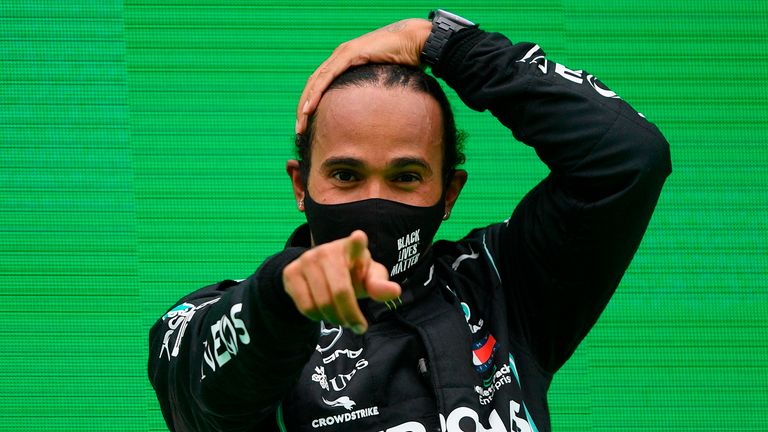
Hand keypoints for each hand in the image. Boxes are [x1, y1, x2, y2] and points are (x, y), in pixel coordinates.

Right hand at [282, 230, 400, 333]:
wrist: (319, 271)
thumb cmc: (353, 274)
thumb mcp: (369, 278)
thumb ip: (380, 285)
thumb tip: (395, 291)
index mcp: (352, 248)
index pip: (355, 243)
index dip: (357, 242)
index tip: (359, 238)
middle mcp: (327, 250)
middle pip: (340, 293)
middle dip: (351, 316)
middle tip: (359, 327)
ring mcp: (306, 260)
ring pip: (321, 304)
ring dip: (335, 320)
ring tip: (343, 320)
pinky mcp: (291, 273)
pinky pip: (305, 307)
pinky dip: (318, 318)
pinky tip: (324, 314)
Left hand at [295, 18, 431, 133]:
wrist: (415, 41)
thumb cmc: (405, 60)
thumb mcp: (382, 80)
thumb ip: (373, 91)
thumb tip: (375, 112)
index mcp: (345, 60)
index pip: (320, 84)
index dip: (311, 102)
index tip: (307, 122)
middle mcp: (340, 55)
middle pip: (313, 84)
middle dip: (303, 107)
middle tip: (298, 128)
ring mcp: (343, 53)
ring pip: (316, 82)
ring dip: (305, 104)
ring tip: (300, 123)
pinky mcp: (351, 55)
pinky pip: (327, 77)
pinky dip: (316, 93)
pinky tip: (309, 108)